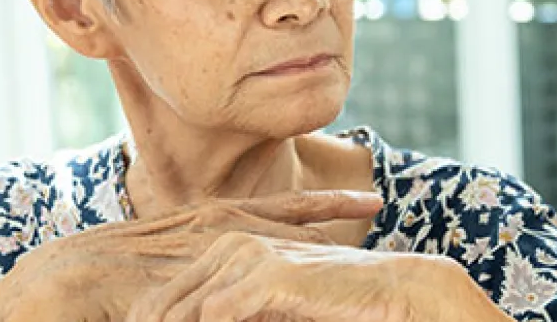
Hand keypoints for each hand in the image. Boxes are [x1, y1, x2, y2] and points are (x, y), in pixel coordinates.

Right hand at [0, 191, 382, 321]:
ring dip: (297, 241)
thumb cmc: (96, 289)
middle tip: (376, 201)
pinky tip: (284, 278)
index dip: (319, 205)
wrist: (36, 296)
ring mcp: (174, 255)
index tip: (366, 200)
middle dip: (324, 212)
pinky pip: (209, 283)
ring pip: (249, 245)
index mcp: (197, 227)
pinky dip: (247, 281)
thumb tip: (249, 284)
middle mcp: (192, 232)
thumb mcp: (164, 270)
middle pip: (271, 219)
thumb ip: (208, 268)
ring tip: (350, 234)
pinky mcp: (154, 282)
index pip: (270, 212)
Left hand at [128, 236, 472, 321]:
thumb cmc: (335, 303)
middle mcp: (228, 242)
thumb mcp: (272, 308)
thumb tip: (199, 317)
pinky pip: (209, 318)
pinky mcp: (263, 276)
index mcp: (224, 244)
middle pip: (163, 303)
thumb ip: (238, 309)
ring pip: (179, 312)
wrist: (393, 291)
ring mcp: (245, 255)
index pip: (165, 295)